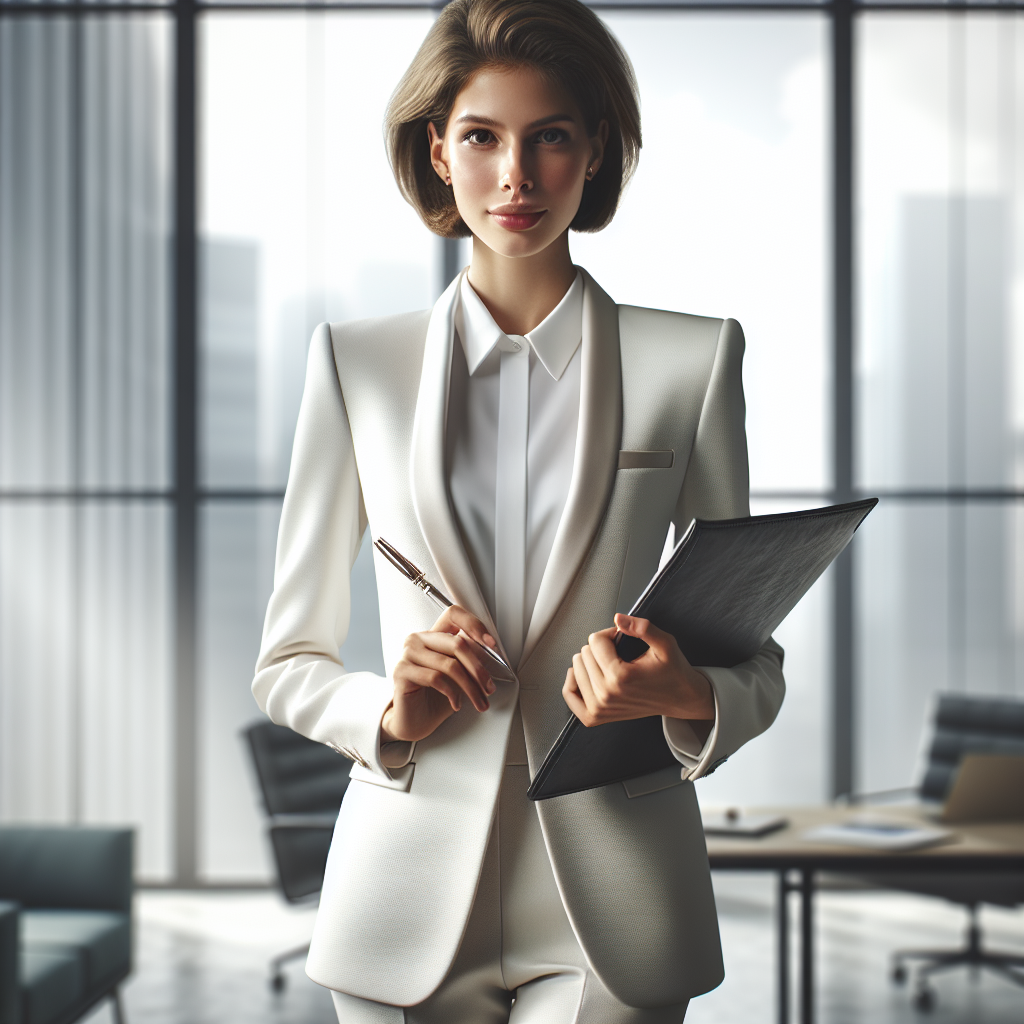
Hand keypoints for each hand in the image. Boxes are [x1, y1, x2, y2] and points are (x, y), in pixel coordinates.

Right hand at [381, 605, 498, 742]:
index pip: (454, 614)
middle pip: (457, 644)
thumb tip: (492, 652)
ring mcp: (408, 654)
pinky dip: (452, 693)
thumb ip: (470, 658)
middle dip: (479, 669)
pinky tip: (456, 703)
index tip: (491, 644)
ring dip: (470, 687)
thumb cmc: (436, 697)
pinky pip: (435, 678)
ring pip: (449, 665)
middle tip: (489, 687)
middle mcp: (419, 639)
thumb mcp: (459, 674)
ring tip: (478, 701)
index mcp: (433, 634)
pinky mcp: (401, 671)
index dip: (475, 625)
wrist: (415, 721)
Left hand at [562, 613, 714, 726]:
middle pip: (584, 653)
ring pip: (576, 669)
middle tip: (620, 654)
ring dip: (590, 662)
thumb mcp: (665, 644)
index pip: (595, 640)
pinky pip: (570, 694)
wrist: (680, 699)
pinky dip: (574, 681)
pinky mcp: (595, 716)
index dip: (611, 634)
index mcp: (621, 677)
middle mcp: (607, 695)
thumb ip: (642, 628)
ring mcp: (599, 708)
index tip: (623, 639)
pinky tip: (588, 674)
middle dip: (601, 647)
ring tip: (610, 664)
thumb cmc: (673, 672)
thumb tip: (618, 619)